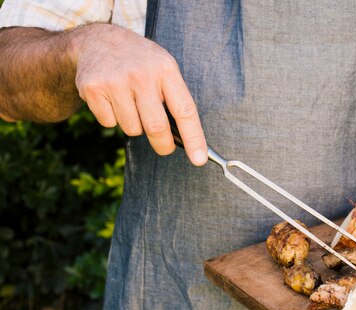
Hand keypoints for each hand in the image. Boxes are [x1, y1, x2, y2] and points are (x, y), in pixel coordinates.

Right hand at [71, 24, 207, 165]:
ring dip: (135, 126)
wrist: (98, 40)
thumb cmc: (140, 62)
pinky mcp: (92, 89)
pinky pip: (109, 123)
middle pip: (156, 128)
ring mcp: (115, 81)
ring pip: (132, 129)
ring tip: (131, 104)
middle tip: (165, 147)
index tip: (199, 159)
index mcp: (165, 69)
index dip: (193, 138)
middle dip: (163, 145)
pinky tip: (112, 99)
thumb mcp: (164, 68)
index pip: (184, 110)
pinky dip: (113, 118)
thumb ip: (174, 98)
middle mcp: (141, 74)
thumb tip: (183, 139)